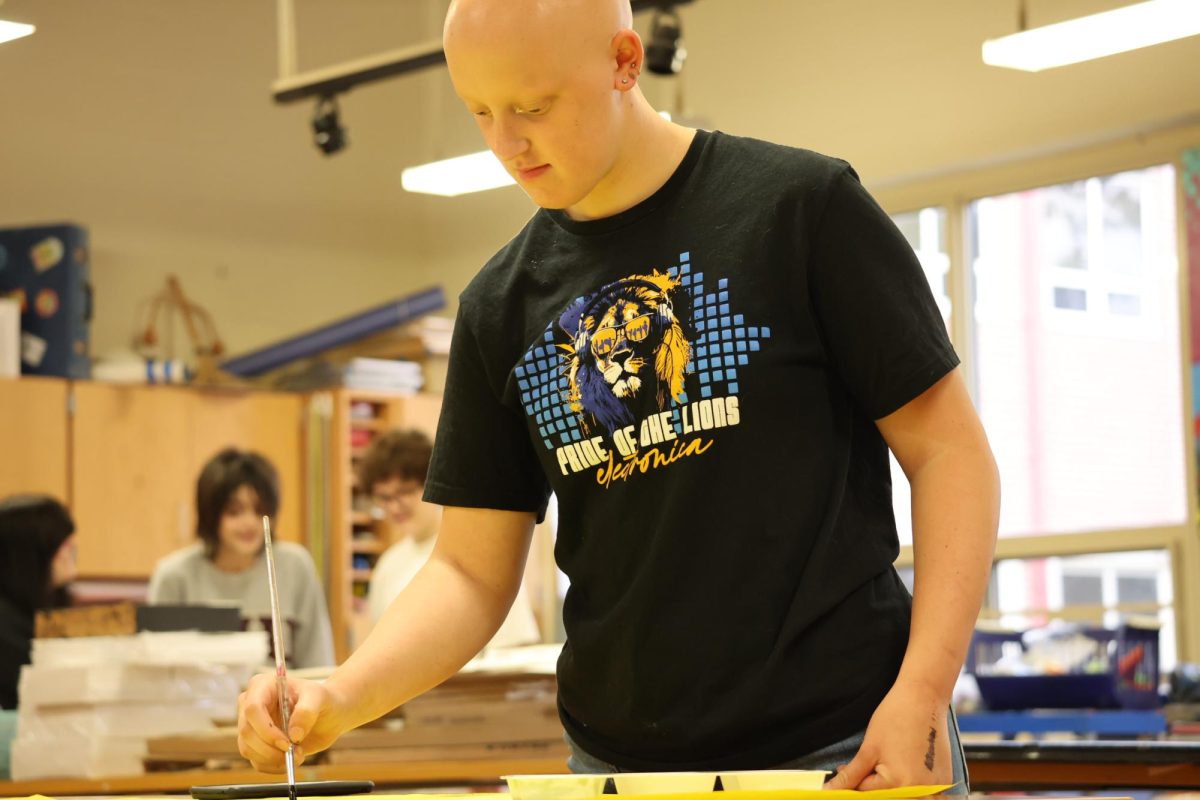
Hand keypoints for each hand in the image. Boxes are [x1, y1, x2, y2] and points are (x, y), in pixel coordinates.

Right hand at [237, 673, 348, 771]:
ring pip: (248, 749)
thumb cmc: (322, 699)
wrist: (329, 714)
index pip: (252, 709)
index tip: (287, 743)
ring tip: (298, 755)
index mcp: (262, 686)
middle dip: (270, 749)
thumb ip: (307, 712)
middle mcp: (250, 705)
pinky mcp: (256, 744)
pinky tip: (291, 760)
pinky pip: (256, 761)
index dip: (266, 729)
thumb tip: (293, 735)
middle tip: (295, 753)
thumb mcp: (319, 697)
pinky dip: (273, 766)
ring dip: (273, 759)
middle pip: (247, 732)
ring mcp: (251, 726)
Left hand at [824, 679, 953, 790]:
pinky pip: (922, 791)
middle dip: (872, 784)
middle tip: (870, 761)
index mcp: (899, 785)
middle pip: (887, 796)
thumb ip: (851, 775)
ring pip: (903, 794)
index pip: (866, 793)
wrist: (924, 698)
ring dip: (891, 785)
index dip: (853, 780)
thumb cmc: (895, 718)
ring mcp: (936, 788)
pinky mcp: (945, 780)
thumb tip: (830, 790)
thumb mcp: (868, 749)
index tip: (843, 768)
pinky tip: (905, 762)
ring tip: (890, 758)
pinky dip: (910, 783)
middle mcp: (921, 791)